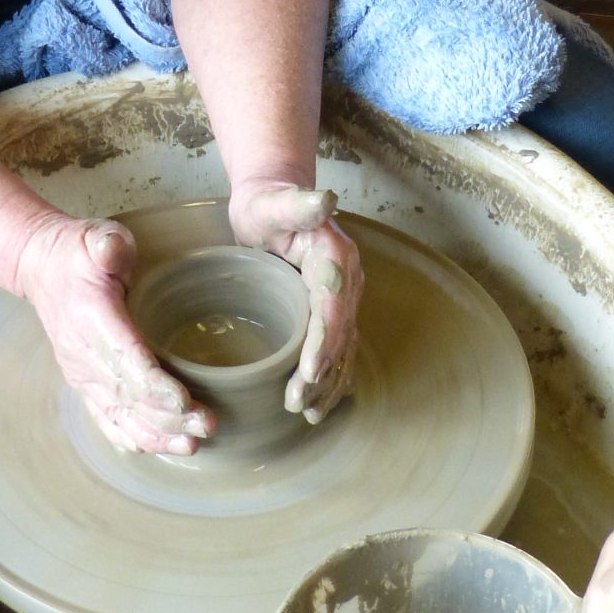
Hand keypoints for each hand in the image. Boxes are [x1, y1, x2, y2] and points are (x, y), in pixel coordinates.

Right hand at [14, 214, 214, 456]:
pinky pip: (104, 417)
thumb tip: (114, 250)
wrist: (40, 269)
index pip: (126, 359)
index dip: (154, 384)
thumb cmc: (77, 253)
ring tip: (191, 447)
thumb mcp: (94, 237)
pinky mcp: (84, 382)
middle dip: (168, 417)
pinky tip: (153, 449)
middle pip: (129, 395)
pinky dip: (128, 436)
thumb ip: (108, 245)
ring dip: (155, 435)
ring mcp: (83, 373)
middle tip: (207, 425)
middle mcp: (84, 354)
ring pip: (119, 414)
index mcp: (92, 319)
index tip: (184, 401)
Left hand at [227, 179, 363, 420]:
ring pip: (342, 348)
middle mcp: (346, 280)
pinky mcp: (330, 309)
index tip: (309, 372)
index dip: (323, 341)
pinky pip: (337, 348)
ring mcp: (342, 297)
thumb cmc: (267, 204)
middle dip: (323, 374)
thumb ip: (299, 204)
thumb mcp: (275, 202)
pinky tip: (321, 401)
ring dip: (328, 384)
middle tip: (298, 405)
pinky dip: (330, 376)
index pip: (332, 307)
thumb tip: (325, 199)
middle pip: (340, 335)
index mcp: (335, 257)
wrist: (273, 201)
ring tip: (309, 413)